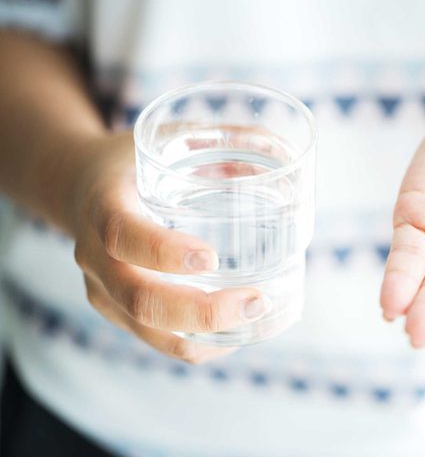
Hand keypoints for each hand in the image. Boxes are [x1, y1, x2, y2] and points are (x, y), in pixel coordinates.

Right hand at [70, 133, 267, 362]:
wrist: (78, 189)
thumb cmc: (134, 163)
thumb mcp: (166, 138)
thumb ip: (223, 140)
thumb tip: (288, 152)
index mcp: (103, 206)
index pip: (123, 236)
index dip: (164, 252)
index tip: (212, 257)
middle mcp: (96, 257)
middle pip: (140, 302)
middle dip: (202, 311)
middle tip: (258, 300)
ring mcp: (104, 291)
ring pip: (152, 333)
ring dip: (209, 335)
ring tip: (261, 315)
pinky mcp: (119, 312)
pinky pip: (159, 341)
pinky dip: (202, 344)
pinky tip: (240, 331)